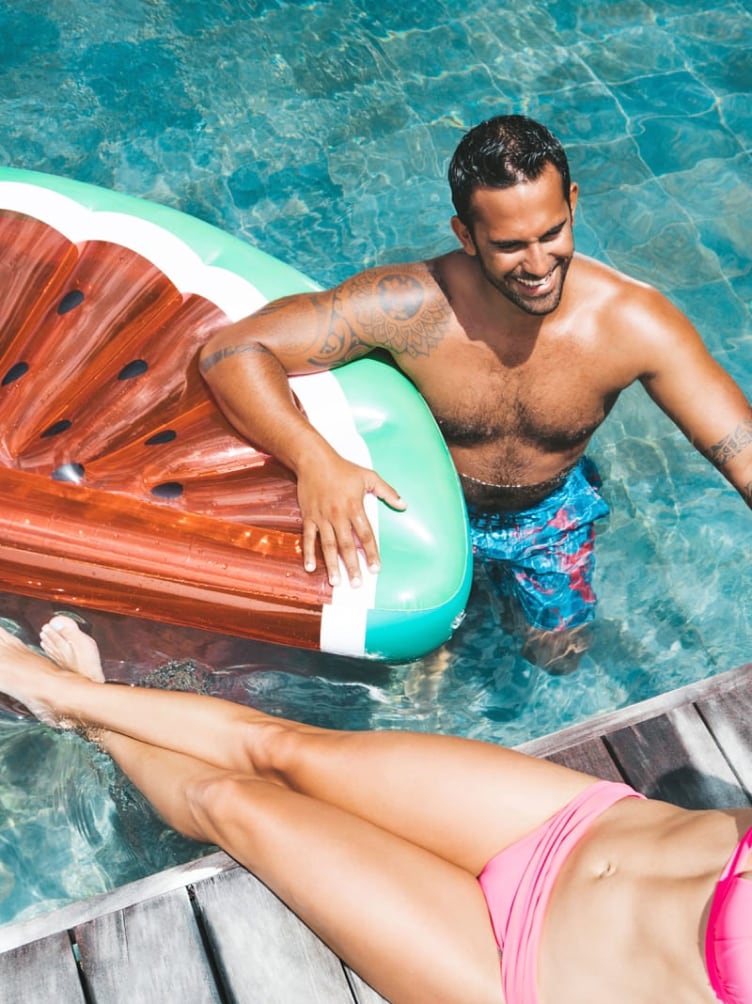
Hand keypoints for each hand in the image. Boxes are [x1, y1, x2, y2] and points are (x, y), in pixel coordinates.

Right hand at [296, 454, 405, 586]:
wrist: (314, 460)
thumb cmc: (343, 468)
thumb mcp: (369, 477)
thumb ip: (388, 492)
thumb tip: (404, 505)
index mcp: (355, 507)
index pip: (366, 535)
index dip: (372, 553)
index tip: (376, 569)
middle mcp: (338, 515)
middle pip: (347, 545)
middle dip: (353, 565)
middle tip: (357, 583)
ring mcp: (322, 517)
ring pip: (328, 545)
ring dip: (332, 565)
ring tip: (336, 582)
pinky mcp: (309, 517)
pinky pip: (308, 538)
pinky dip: (308, 553)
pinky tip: (311, 568)